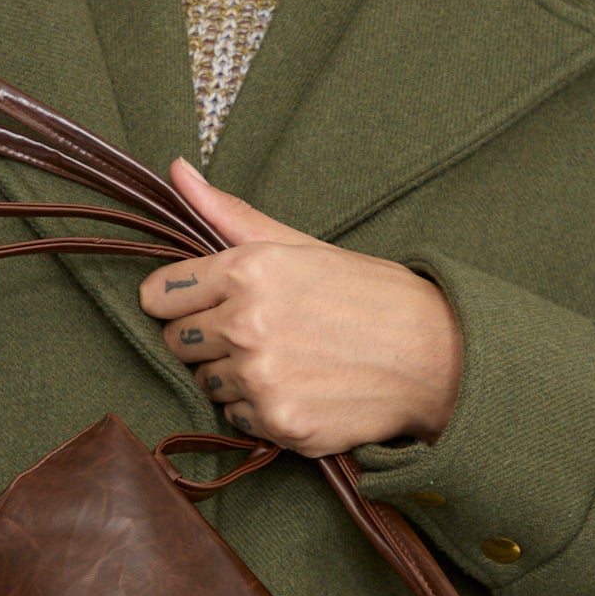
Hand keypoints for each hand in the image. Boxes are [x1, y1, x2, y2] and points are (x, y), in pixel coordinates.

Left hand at [138, 157, 463, 456]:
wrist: (436, 358)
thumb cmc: (371, 296)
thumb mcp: (303, 245)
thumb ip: (231, 215)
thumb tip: (176, 171)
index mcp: (248, 271)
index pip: (159, 296)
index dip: (177, 299)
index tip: (201, 303)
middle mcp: (246, 326)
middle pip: (176, 343)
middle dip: (205, 337)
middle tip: (257, 332)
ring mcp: (260, 380)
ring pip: (205, 383)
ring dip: (232, 375)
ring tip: (286, 359)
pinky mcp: (278, 423)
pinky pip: (237, 417)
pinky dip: (260, 408)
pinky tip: (299, 388)